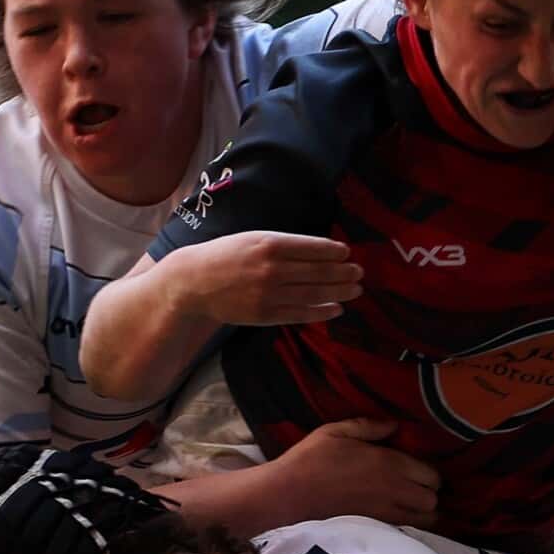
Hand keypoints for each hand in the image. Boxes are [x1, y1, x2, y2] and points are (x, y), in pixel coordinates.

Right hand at [167, 232, 360, 325]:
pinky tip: (336, 309)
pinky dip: (322, 311)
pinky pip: (301, 313)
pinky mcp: (265, 315)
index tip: (347, 253)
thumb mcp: (253, 238)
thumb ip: (284, 244)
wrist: (194, 282)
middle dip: (343, 272)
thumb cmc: (226, 255)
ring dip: (339, 291)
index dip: (334, 251)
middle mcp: (272, 269)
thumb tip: (320, 250)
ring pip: (314, 293)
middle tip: (359, 272)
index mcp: (269, 244)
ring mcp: (269, 294)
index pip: (313, 247)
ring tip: (356, 289)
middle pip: (318, 271)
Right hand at [263, 418, 440, 527]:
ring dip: (423, 512)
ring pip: (425, 520)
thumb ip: (370, 427)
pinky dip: (410, 526)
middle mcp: (394, 490)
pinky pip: (407, 531)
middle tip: (414, 488)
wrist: (288, 494)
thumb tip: (394, 425)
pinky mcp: (374, 529)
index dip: (427, 472)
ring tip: (410, 505)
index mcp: (389, 463)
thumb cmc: (310, 459)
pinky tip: (397, 517)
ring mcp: (386, 513)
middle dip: (429, 493)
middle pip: (432, 498)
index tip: (415, 470)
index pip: (431, 474)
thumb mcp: (337, 431)